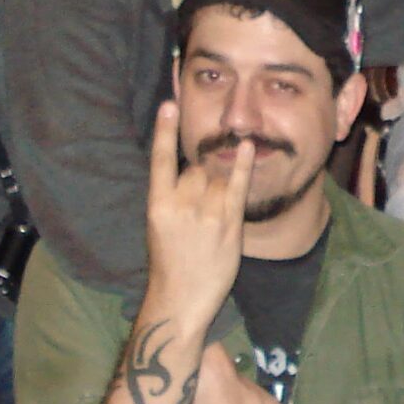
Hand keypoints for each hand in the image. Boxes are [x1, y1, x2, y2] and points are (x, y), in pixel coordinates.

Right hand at [144, 101, 250, 316]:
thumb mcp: (160, 227)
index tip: (169, 105)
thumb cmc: (169, 264)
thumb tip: (189, 172)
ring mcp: (206, 213)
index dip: (164, 130)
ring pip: (216, 178)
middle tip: (201, 206)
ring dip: (218, 186)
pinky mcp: (228, 222)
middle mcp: (181, 204)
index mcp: (157, 205)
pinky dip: (242, 165)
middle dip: (201, 177)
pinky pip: (237, 185)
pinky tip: (246, 147)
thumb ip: (172, 198)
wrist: (180, 299)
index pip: (160, 160)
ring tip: (212, 214)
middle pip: (196, 169)